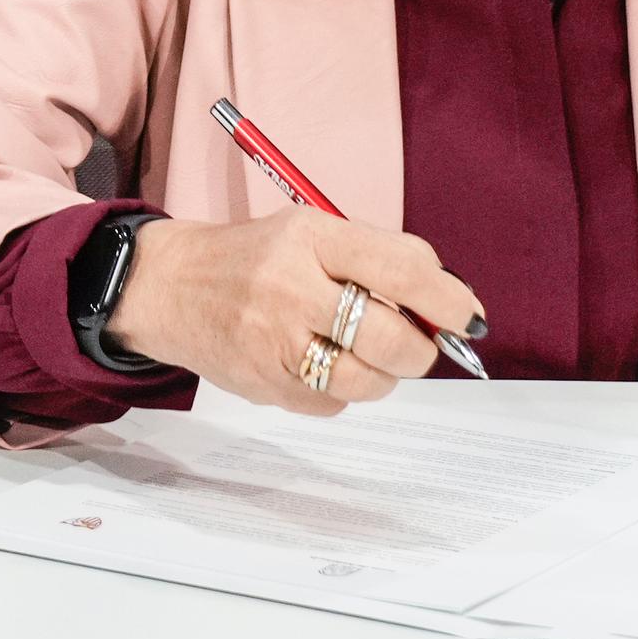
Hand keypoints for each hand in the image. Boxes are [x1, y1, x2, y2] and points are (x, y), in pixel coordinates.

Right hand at [104, 210, 486, 420]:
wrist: (169, 287)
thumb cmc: (256, 258)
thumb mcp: (311, 233)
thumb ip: (377, 260)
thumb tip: (447, 306)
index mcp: (311, 237)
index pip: (401, 269)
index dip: (448, 299)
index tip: (468, 317)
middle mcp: (291, 287)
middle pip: (391, 339)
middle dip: (419, 350)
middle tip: (417, 346)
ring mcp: (274, 341)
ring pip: (366, 381)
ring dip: (381, 375)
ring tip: (362, 353)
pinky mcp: (263, 383)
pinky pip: (331, 404)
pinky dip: (337, 391)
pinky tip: (315, 362)